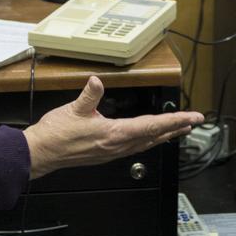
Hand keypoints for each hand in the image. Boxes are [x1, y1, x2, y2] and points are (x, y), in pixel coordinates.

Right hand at [24, 76, 203, 178]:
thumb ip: (89, 95)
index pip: (151, 126)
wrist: (42, 153)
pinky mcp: (106, 154)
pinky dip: (148, 140)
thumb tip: (97, 82)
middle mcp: (117, 146)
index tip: (192, 118)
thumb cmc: (56, 134)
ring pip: (146, 143)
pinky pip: (135, 147)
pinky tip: (150, 138)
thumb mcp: (73, 109)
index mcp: (113, 134)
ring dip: (164, 135)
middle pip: (154, 136)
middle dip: (175, 128)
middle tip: (193, 122)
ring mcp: (112, 152)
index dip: (174, 121)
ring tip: (178, 130)